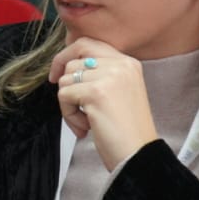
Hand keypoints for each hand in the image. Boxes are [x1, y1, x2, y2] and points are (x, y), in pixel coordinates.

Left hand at [48, 38, 158, 169]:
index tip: (58, 74)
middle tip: (62, 94)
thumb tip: (66, 67)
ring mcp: (109, 77)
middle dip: (62, 77)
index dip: (67, 56)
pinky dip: (69, 115)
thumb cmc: (127, 131)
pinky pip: (64, 96)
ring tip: (86, 121)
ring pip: (66, 80)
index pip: (88, 44)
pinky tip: (86, 128)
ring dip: (69, 104)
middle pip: (73, 58)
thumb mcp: (120, 93)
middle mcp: (121, 65)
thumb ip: (100, 75)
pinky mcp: (96, 93)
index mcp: (128, 64)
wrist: (140, 155)